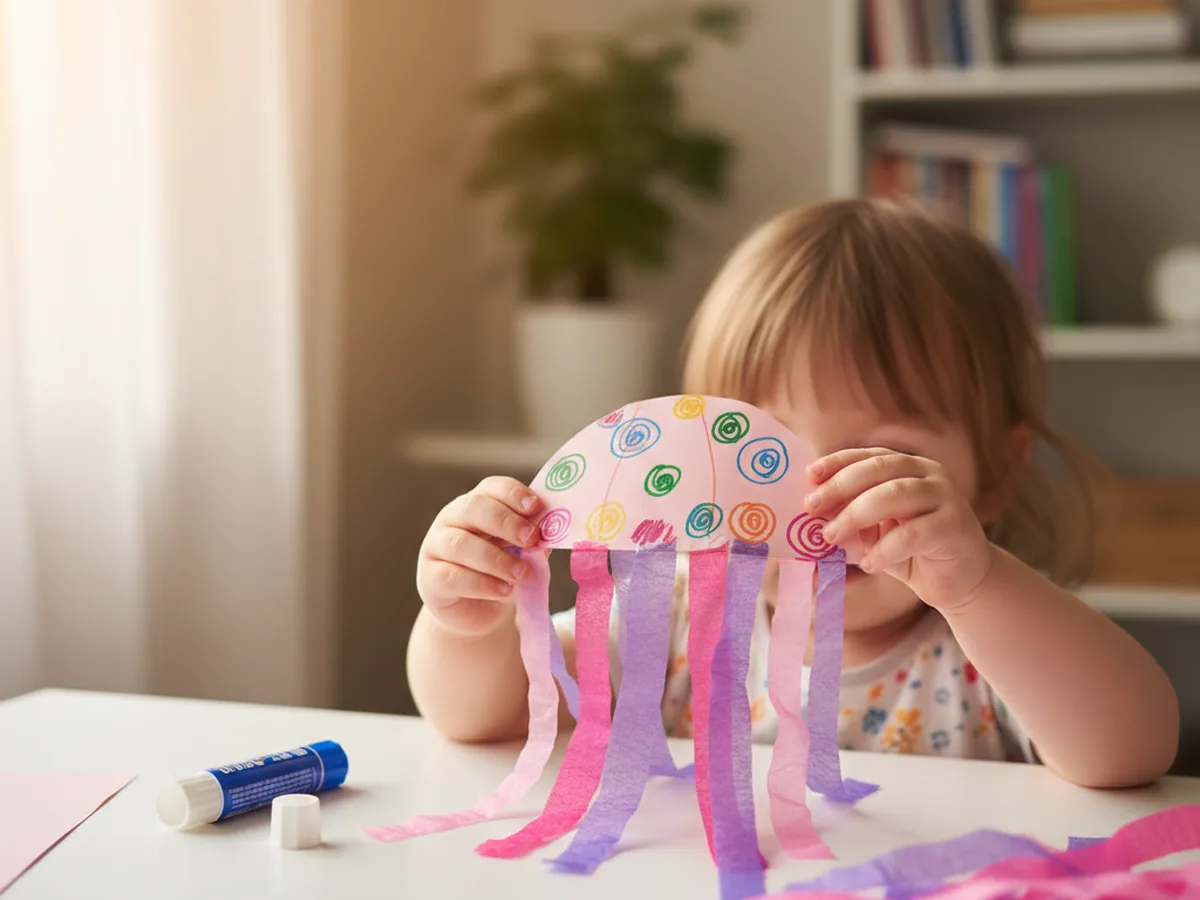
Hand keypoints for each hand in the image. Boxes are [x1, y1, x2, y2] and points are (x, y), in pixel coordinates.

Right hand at [417, 476, 542, 635]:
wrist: (477, 611)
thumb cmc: (500, 572)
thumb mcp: (520, 552)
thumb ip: (531, 540)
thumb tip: (552, 531)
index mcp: (478, 504)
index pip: (492, 487)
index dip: (513, 494)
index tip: (536, 507)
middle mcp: (452, 518)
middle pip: (473, 508)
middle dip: (505, 522)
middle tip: (530, 539)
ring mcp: (436, 547)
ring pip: (460, 544)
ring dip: (495, 558)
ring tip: (521, 573)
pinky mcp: (431, 578)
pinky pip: (452, 576)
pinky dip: (482, 583)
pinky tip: (503, 590)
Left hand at [805, 449, 993, 609]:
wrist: (961, 581)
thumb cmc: (912, 552)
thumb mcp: (876, 531)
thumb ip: (852, 518)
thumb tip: (810, 517)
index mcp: (909, 467)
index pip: (869, 456)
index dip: (837, 463)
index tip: (808, 476)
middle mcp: (929, 474)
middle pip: (879, 469)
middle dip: (840, 487)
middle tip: (812, 508)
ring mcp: (946, 497)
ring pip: (894, 495)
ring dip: (855, 515)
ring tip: (831, 537)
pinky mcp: (955, 526)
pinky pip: (912, 533)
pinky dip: (884, 549)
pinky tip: (868, 564)